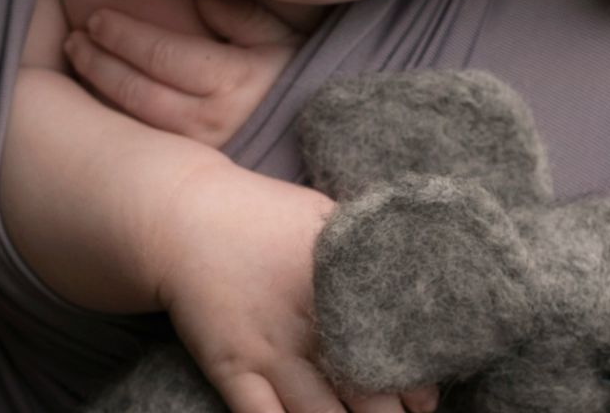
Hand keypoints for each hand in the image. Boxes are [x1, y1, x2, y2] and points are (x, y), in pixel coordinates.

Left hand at [64, 0, 306, 147]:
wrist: (323, 135)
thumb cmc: (295, 76)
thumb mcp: (279, 35)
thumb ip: (240, 11)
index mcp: (234, 81)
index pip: (161, 55)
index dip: (122, 35)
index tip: (96, 18)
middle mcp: (214, 123)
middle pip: (139, 92)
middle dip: (100, 63)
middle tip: (76, 39)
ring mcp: (202, 153)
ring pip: (135, 124)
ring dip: (100, 91)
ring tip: (79, 60)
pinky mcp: (194, 171)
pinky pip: (145, 145)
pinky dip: (114, 120)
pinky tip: (97, 98)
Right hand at [157, 163, 437, 412]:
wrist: (183, 216)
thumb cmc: (263, 215)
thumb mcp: (324, 218)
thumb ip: (366, 249)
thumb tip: (418, 272)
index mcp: (338, 285)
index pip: (392, 343)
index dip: (415, 381)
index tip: (427, 401)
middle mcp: (308, 324)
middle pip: (365, 391)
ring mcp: (268, 352)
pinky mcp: (232, 369)